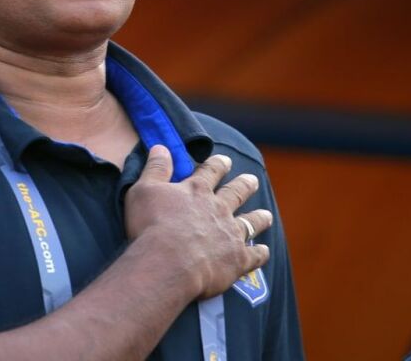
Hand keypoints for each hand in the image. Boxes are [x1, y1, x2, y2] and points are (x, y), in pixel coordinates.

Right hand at [124, 145, 271, 298]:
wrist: (168, 263)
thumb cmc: (151, 226)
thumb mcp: (144, 190)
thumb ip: (155, 168)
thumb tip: (161, 147)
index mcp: (197, 191)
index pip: (211, 171)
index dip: (218, 164)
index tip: (225, 160)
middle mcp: (218, 208)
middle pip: (236, 193)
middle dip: (245, 185)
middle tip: (253, 180)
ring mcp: (231, 234)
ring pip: (251, 222)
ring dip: (259, 218)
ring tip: (266, 215)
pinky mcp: (238, 259)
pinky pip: (255, 255)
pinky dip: (260, 253)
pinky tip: (264, 252)